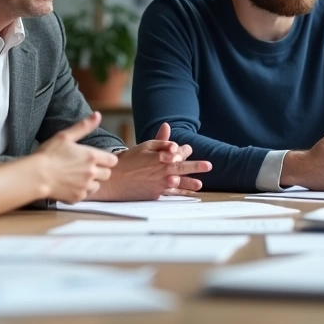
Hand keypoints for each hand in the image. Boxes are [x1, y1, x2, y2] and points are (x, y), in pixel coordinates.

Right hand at [31, 113, 119, 202]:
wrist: (35, 176)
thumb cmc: (48, 155)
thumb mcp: (65, 136)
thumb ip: (84, 126)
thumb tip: (97, 115)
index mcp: (91, 156)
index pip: (112, 160)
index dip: (106, 159)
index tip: (97, 158)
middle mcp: (92, 172)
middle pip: (107, 174)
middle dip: (100, 170)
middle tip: (86, 167)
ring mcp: (85, 186)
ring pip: (98, 186)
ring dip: (91, 182)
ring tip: (78, 177)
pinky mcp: (78, 197)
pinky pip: (86, 195)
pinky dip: (81, 191)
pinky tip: (70, 185)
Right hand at [88, 123, 212, 200]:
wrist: (114, 179)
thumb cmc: (130, 160)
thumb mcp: (145, 146)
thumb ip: (160, 140)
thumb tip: (169, 129)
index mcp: (158, 156)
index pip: (176, 151)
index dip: (183, 150)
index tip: (188, 149)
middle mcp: (160, 170)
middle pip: (181, 167)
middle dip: (195, 166)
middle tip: (208, 166)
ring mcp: (158, 183)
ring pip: (178, 183)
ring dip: (189, 183)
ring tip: (200, 184)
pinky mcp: (155, 193)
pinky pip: (171, 194)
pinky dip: (181, 194)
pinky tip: (192, 194)